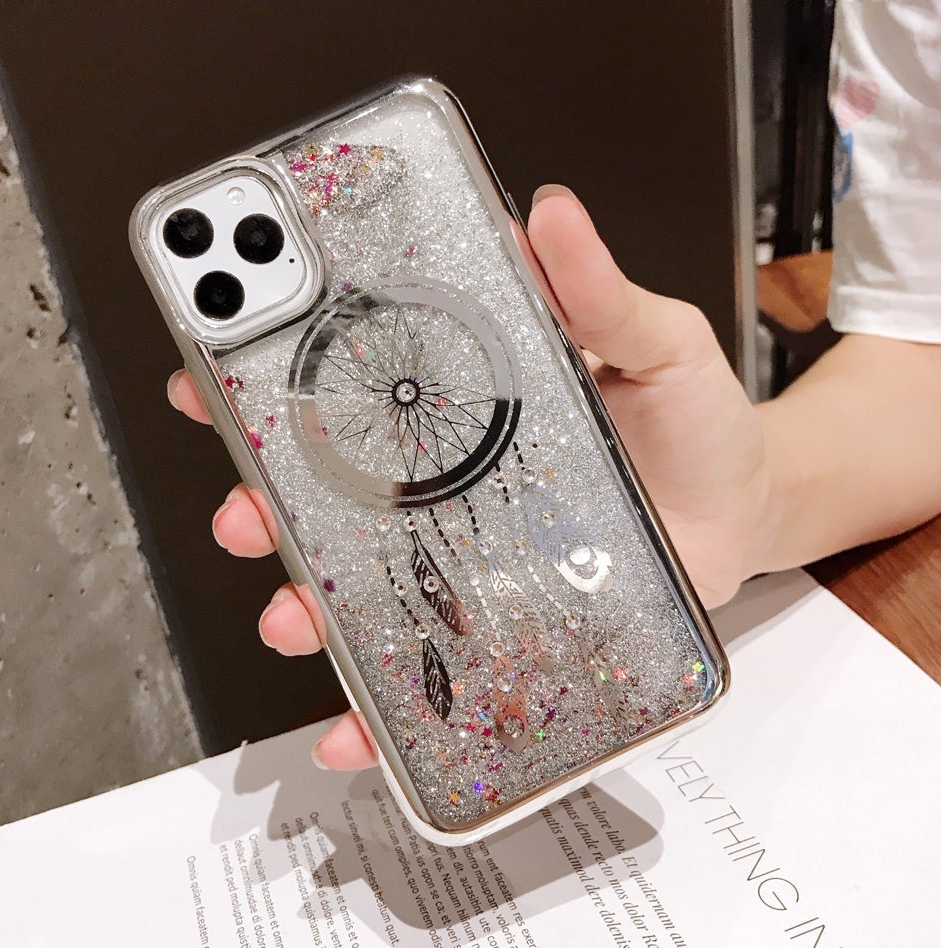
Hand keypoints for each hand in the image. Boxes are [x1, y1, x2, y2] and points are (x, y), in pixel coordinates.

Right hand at [167, 185, 770, 769]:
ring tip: (294, 615)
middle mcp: (451, 483)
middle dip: (265, 505)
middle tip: (243, 510)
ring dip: (306, 604)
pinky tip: (356, 725)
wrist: (743, 514)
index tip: (211, 376)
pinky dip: (379, 702)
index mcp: (468, 405)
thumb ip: (600, 291)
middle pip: (331, 495)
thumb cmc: (697, 424)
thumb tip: (550, 215)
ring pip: (359, 584)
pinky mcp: (500, 622)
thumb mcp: (656, 342)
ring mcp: (468, 557)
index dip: (275, 382)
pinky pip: (425, 666)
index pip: (354, 388)